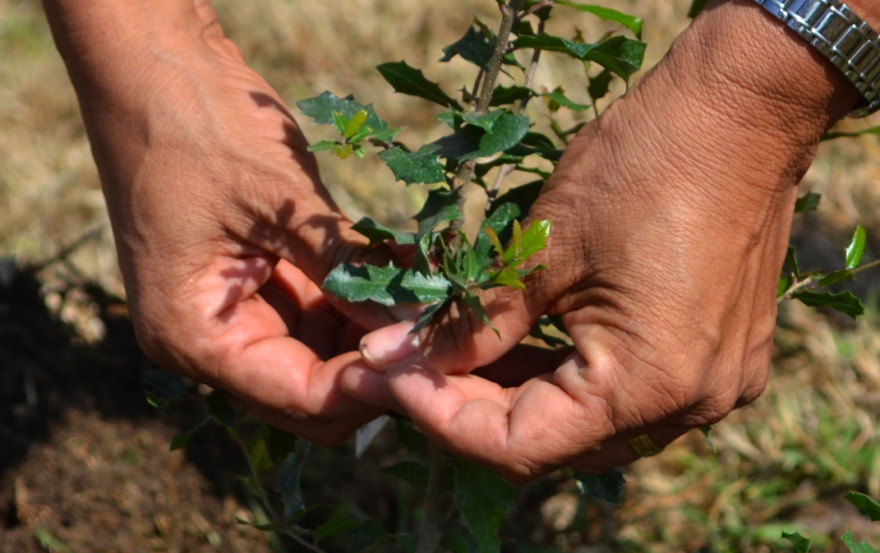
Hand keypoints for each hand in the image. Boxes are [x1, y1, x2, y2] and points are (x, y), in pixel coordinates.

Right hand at [43, 0, 395, 443]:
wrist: (158, 67)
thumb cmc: (200, 126)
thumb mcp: (281, 201)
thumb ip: (348, 267)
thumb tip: (423, 316)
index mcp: (191, 334)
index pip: (294, 395)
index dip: (366, 385)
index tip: (428, 358)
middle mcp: (209, 340)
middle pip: (308, 394)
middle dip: (371, 368)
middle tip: (436, 333)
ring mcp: (235, 313)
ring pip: (321, 359)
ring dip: (372, 334)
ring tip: (426, 299)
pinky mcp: (259, 285)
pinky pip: (319, 316)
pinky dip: (359, 303)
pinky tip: (400, 277)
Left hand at [341, 0, 861, 478]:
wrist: (741, 112)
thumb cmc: (641, 166)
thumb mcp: (542, 250)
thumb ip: (475, 324)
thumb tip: (398, 360)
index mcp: (649, 386)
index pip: (520, 444)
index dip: (440, 416)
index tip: (386, 375)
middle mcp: (690, 406)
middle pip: (555, 441)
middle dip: (469, 407)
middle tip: (406, 366)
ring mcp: (712, 386)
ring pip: (588, 421)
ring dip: (514, 392)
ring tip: (448, 353)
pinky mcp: (717, 358)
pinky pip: (626, 391)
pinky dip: (564, 376)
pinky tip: (515, 344)